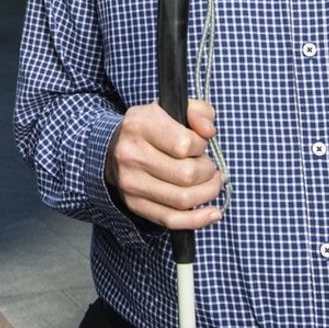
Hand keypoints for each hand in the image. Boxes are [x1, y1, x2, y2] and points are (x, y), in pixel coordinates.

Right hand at [103, 99, 221, 229]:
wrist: (115, 147)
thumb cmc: (152, 127)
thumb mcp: (173, 108)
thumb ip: (198, 111)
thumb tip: (209, 132)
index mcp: (139, 124)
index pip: (185, 144)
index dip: (202, 145)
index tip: (199, 144)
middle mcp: (130, 154)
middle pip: (186, 175)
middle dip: (208, 172)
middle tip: (209, 166)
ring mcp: (130, 183)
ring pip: (182, 199)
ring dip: (207, 193)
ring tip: (211, 183)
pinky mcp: (134, 204)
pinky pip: (171, 219)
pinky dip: (198, 220)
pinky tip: (213, 213)